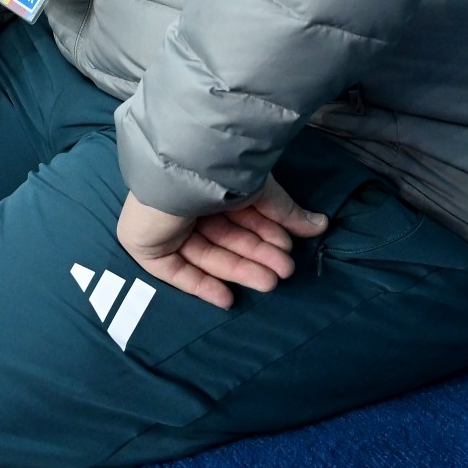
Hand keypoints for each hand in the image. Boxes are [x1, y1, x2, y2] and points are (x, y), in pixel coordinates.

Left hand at [116, 179, 327, 309]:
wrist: (181, 169)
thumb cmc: (221, 171)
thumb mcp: (260, 192)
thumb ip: (286, 212)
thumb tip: (322, 225)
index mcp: (208, 183)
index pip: (239, 215)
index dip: (265, 233)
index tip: (289, 248)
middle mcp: (185, 203)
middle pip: (224, 238)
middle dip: (255, 255)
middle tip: (284, 271)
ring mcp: (164, 225)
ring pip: (206, 254)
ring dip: (239, 269)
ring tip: (271, 282)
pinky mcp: (145, 245)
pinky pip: (175, 271)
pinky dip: (201, 285)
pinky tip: (228, 299)